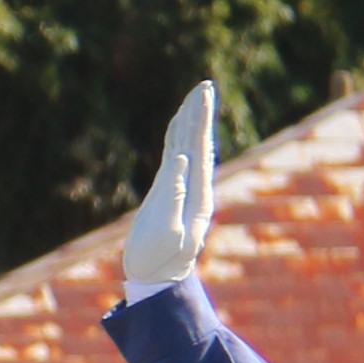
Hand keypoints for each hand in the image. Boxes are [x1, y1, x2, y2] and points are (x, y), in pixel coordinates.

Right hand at [117, 80, 219, 302]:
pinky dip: (177, 136)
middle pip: (198, 141)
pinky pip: (174, 155)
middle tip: (205, 85)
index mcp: (197, 192)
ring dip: (191, 121)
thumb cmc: (161, 259)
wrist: (158, 277)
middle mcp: (194, 186)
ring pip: (187, 145)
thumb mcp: (169, 232)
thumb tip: (180, 161)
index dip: (200, 120)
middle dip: (200, 113)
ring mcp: (182, 187)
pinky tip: (179, 123)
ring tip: (196, 96)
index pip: (199, 148)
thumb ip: (175, 197)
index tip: (203, 95)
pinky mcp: (168, 191)